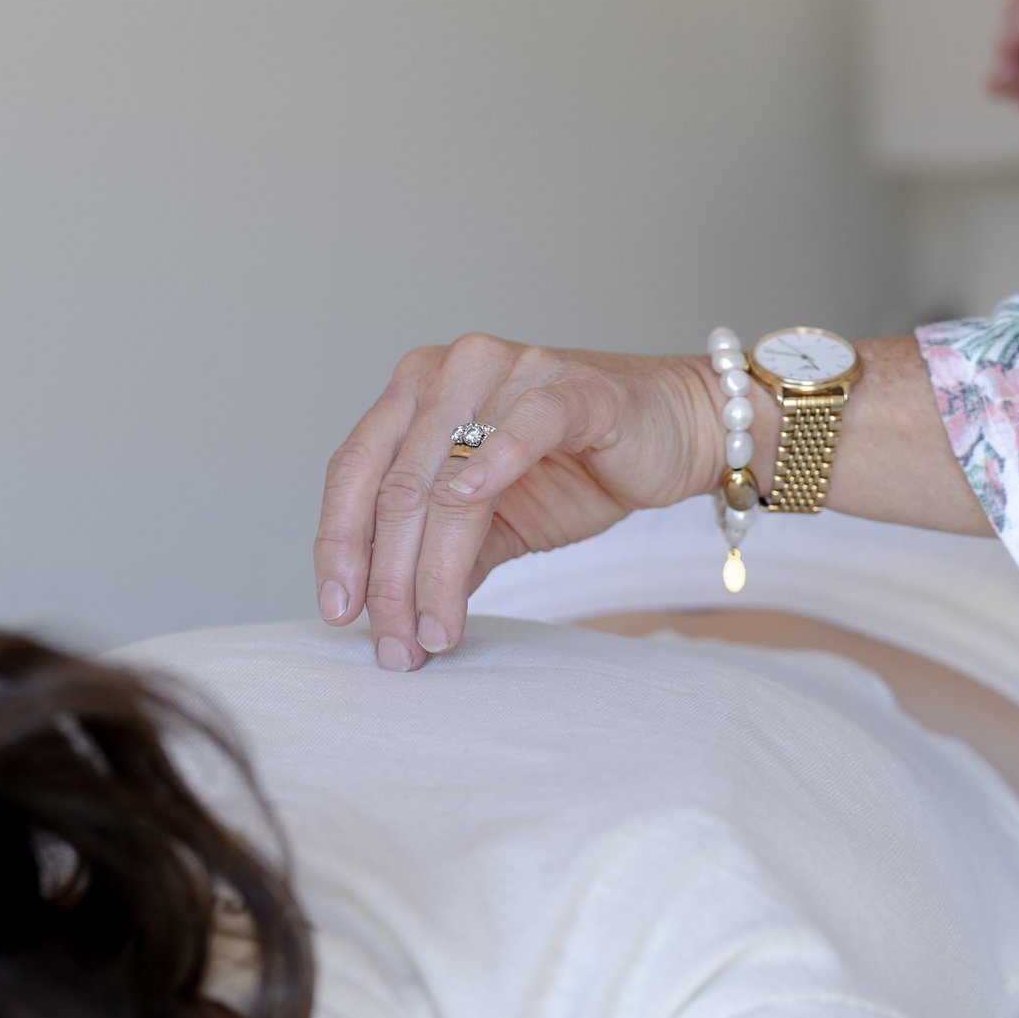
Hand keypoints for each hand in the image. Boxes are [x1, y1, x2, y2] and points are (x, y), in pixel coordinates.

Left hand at [313, 337, 729, 671]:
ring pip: (446, 477)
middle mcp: (451, 371)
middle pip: (396, 485)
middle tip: (396, 646)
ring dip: (433, 566)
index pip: (355, 471)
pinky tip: (472, 510)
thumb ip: (442, 555)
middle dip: (389, 578)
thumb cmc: (582, 468)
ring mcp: (510, 373)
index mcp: (418, 394)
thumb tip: (389, 620)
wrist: (680, 433)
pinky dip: (492, 469)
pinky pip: (522, 427)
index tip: (339, 613)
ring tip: (436, 630)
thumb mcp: (495, 523)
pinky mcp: (573, 389)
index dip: (338, 546)